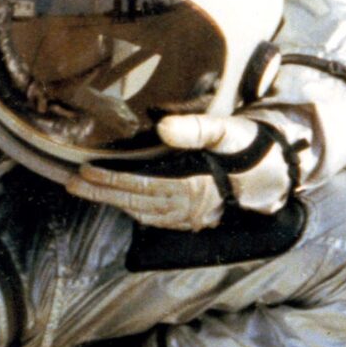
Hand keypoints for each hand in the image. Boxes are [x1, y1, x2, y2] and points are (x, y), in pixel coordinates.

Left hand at [63, 110, 311, 229]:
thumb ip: (196, 129)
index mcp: (194, 184)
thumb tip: (161, 127)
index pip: (142, 185)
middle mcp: (190, 206)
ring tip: (83, 190)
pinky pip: (157, 219)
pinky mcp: (194, 217)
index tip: (84, 172)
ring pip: (143, 212)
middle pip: (136, 202)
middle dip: (101, 193)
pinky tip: (117, 201)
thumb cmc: (249, 144)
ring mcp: (192, 215)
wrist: (276, 170)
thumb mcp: (227, 130)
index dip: (111, 181)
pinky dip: (134, 210)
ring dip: (112, 202)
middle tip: (69, 184)